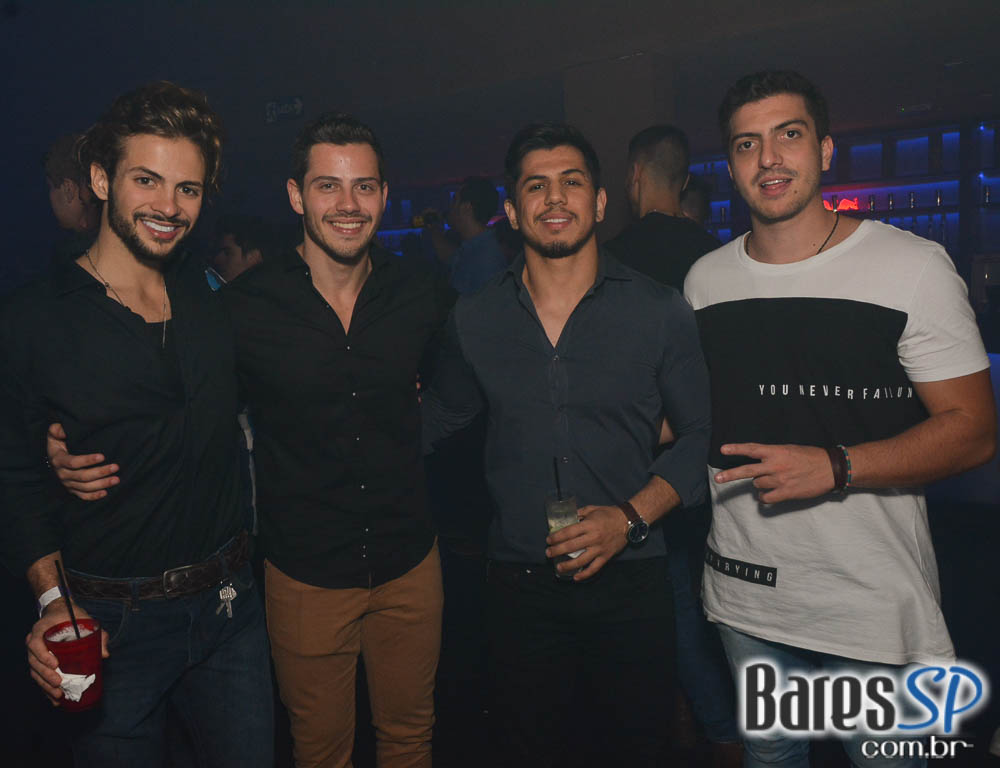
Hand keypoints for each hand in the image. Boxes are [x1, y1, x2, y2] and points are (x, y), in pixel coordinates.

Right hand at [26, 600, 108, 704]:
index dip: (42, 655)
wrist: (59, 612)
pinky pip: (38, 677)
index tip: (55, 664)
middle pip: (34, 662)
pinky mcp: (38, 662)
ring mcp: (34, 653)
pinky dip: (46, 688)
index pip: (35, 644)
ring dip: (45, 686)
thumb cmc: (71, 616)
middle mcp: (33, 641)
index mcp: (41, 630)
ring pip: (35, 672)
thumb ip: (97, 635)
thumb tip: (105, 654)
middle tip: (58, 684)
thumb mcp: (85, 620)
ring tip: (58, 695)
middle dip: (45, 676)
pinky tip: (54, 699)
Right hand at [47, 422, 118, 499]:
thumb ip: (57, 430)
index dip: (87, 460)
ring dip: (102, 484)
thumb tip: (62, 430)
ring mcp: (68, 484)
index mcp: (59, 460)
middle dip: (100, 472)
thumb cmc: (58, 444)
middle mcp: (62, 474)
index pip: (73, 462)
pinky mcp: (73, 490)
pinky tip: (106, 492)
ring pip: (85, 487)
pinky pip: (83, 496)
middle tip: (116, 467)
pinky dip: (94, 496)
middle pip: (83, 476)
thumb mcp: (54, 435)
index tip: (102, 456)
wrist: (53, 459)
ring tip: (116, 479)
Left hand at [545, 505, 627, 580]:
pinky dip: (585, 574)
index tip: (548, 540)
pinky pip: (594, 568)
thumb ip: (579, 513)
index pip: (568, 532)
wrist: (628, 521)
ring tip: (558, 567)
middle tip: (548, 553)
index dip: (556, 537)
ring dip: (568, 565)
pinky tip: (576, 577)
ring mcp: (599, 549)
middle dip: (557, 550)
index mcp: (589, 525)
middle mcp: (593, 538)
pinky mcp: (606, 556)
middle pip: (571, 547)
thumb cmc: (609, 514)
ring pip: (581, 560)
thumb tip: (567, 518)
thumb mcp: (592, 509)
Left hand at [714, 443, 834, 502]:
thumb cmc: (810, 457)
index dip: (736, 449)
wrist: (831, 469)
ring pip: (758, 485)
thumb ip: (773, 455)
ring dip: (761, 484)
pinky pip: (766, 498)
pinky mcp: (786, 493)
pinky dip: (765, 497)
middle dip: (731, 475)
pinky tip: (770, 494)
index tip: (723, 449)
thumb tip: (759, 463)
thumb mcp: (790, 450)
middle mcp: (775, 465)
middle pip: (747, 470)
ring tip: (773, 480)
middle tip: (718, 478)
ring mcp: (780, 480)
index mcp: (776, 451)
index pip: (752, 449)